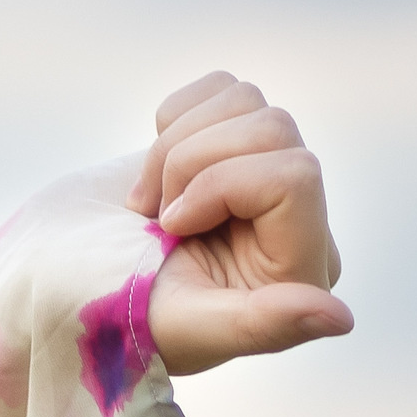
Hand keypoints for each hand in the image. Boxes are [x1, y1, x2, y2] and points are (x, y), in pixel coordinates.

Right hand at [131, 71, 351, 377]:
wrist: (75, 288)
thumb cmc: (129, 322)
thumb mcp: (196, 330)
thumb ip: (267, 325)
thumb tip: (342, 319)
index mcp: (299, 264)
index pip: (294, 175)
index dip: (223, 185)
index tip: (172, 228)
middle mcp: (294, 214)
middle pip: (272, 127)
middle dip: (192, 162)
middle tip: (155, 218)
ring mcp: (260, 171)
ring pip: (244, 98)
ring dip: (174, 143)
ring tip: (148, 203)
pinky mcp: (229, 140)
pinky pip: (221, 87)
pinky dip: (173, 119)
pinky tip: (154, 176)